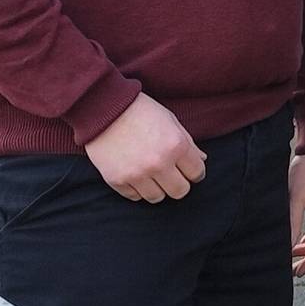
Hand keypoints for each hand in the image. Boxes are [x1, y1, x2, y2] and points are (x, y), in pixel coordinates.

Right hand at [84, 94, 205, 202]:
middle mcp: (158, 163)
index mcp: (176, 146)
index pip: (196, 174)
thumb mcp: (170, 120)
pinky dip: (137, 188)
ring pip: (157, 198)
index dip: (194, 172)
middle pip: (180, 192)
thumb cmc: (140, 111)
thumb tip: (202, 160)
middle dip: (178, 184)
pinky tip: (134, 173)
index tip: (188, 170)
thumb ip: (188, 143)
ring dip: (157, 188)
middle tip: (171, 175)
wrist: (102, 108)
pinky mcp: (117, 180)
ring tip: (151, 174)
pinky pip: (135, 197)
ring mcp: (137, 174)